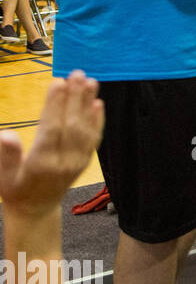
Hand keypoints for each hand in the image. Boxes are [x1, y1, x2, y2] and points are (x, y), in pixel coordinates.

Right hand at [0, 71, 102, 217]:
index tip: (58, 82)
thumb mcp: (3, 176)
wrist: (36, 210)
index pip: (51, 129)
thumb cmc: (13, 189)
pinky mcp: (85, 162)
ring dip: (88, 104)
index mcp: (41, 163)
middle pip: (72, 125)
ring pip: (86, 129)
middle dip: (75, 98)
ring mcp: (77, 162)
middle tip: (77, 73)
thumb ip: (6, 156)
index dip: (55, 105)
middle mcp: (64, 161)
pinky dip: (97, 121)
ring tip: (90, 81)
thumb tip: (5, 134)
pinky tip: (99, 103)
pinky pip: (94, 139)